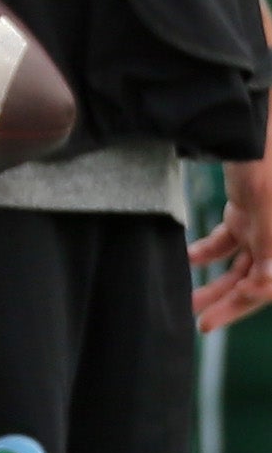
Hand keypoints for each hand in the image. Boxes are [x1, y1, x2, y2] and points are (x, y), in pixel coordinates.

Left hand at [192, 159, 271, 329]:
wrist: (253, 131)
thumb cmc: (264, 164)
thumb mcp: (263, 204)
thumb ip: (266, 244)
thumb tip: (266, 283)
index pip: (266, 286)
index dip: (240, 306)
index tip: (209, 321)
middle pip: (253, 281)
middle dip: (225, 302)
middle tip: (198, 321)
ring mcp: (263, 226)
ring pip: (239, 265)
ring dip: (215, 282)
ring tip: (188, 299)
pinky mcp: (246, 212)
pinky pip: (228, 241)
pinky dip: (208, 252)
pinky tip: (189, 260)